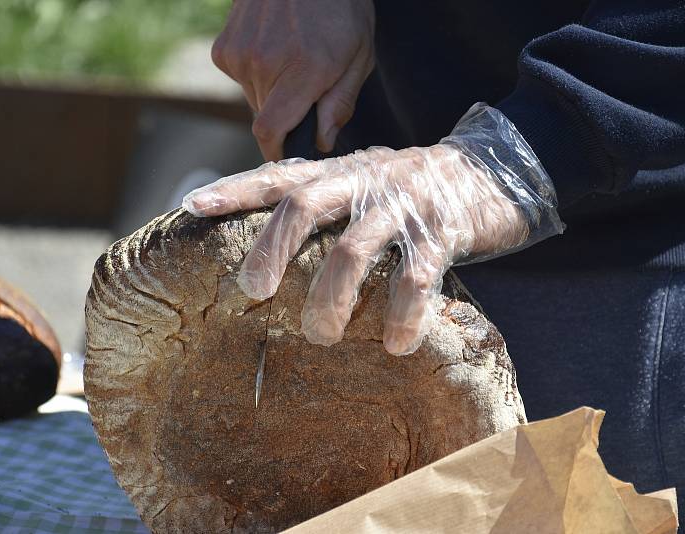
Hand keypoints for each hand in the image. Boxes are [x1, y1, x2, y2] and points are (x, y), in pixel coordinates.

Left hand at [183, 145, 528, 354]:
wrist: (493, 170)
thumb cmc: (413, 190)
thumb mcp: (363, 181)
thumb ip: (324, 198)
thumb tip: (271, 237)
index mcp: (339, 172)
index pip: (278, 177)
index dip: (234, 190)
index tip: (191, 206)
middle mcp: (363, 182)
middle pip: (303, 205)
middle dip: (271, 250)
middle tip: (253, 292)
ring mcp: (402, 205)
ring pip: (352, 250)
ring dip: (330, 299)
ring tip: (320, 337)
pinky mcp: (442, 231)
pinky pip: (415, 277)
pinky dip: (402, 315)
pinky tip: (396, 345)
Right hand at [211, 0, 374, 160]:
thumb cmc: (339, 7)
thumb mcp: (359, 56)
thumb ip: (340, 104)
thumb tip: (321, 141)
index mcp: (301, 71)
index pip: (270, 132)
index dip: (278, 152)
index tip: (288, 155)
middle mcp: (264, 63)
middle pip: (267, 118)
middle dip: (288, 114)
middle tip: (308, 87)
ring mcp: (239, 54)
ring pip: (255, 99)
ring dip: (273, 92)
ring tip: (293, 58)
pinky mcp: (224, 48)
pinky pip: (241, 79)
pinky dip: (257, 73)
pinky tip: (274, 47)